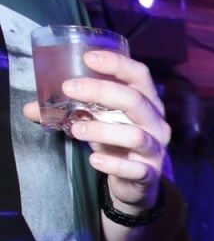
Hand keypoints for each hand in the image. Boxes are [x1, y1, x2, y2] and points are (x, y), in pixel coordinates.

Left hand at [24, 48, 169, 210]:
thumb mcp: (98, 121)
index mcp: (147, 101)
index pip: (139, 75)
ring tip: (75, 129)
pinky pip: (134, 168)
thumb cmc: (116, 143)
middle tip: (69, 89)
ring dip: (102, 130)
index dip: (117, 64)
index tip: (88, 57)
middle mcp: (156, 122)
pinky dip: (113, 163)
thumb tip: (31, 108)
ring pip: (135, 135)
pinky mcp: (149, 173)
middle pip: (135, 100)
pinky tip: (94, 159)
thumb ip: (71, 112)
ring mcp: (155, 148)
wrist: (135, 183)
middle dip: (101, 91)